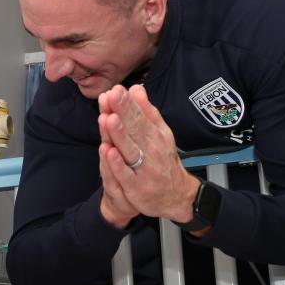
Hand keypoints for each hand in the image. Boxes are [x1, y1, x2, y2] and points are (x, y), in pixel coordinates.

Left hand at [98, 84, 200, 224]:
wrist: (176, 196)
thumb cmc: (163, 161)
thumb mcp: (160, 133)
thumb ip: (146, 112)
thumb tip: (136, 88)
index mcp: (155, 135)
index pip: (139, 117)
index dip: (127, 104)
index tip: (117, 90)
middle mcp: (151, 150)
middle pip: (134, 130)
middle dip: (123, 112)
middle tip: (113, 96)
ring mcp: (143, 170)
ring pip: (129, 150)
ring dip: (119, 135)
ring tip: (109, 119)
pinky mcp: (135, 188)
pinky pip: (125, 175)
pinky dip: (117, 164)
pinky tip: (109, 151)